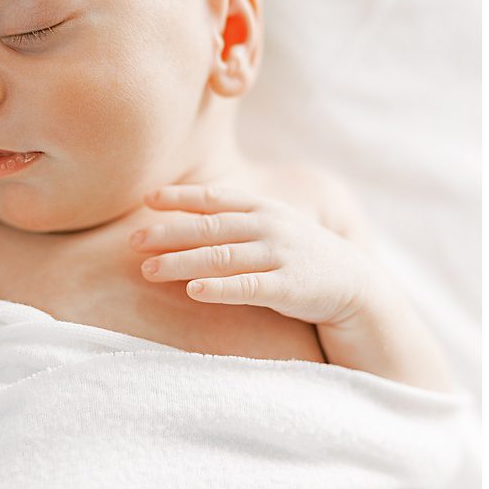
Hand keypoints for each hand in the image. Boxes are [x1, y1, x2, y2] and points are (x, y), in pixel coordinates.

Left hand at [130, 184, 374, 325]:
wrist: (355, 286)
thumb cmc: (297, 256)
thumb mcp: (270, 228)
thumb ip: (232, 221)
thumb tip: (178, 218)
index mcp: (263, 209)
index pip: (216, 197)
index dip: (181, 196)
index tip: (147, 199)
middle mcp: (270, 227)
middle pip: (210, 228)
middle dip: (168, 233)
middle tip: (133, 241)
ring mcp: (280, 256)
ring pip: (222, 257)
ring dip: (181, 262)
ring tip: (148, 269)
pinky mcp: (288, 288)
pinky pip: (248, 287)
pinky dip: (219, 289)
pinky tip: (193, 291)